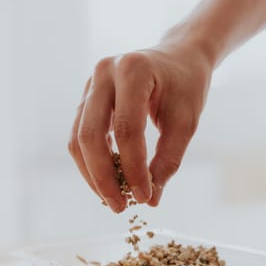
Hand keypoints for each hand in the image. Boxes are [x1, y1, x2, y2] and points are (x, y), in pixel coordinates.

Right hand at [68, 41, 212, 211]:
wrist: (179, 57)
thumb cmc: (187, 87)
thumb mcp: (186, 122)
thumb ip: (169, 159)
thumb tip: (150, 200)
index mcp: (133, 70)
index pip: (127, 129)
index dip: (133, 168)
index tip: (144, 197)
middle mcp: (104, 73)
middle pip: (91, 134)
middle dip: (103, 177)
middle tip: (120, 207)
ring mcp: (91, 83)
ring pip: (78, 137)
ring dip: (92, 173)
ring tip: (113, 200)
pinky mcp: (88, 97)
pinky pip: (81, 134)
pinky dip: (92, 161)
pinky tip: (108, 181)